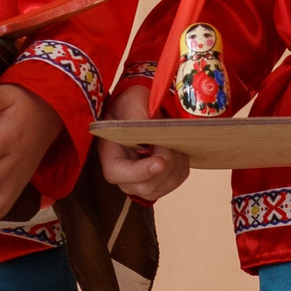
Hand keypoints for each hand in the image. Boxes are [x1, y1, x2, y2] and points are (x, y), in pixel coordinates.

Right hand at [98, 82, 189, 202]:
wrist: (141, 110)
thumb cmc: (132, 105)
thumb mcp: (132, 103)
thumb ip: (137, 117)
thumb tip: (149, 133)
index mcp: (109, 153)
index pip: (116, 173)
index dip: (139, 172)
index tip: (160, 161)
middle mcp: (122, 175)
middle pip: (145, 186)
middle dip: (166, 163)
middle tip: (170, 140)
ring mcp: (139, 182)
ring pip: (162, 187)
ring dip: (176, 166)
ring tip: (174, 142)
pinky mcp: (157, 183)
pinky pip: (174, 182)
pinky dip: (181, 167)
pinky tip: (178, 150)